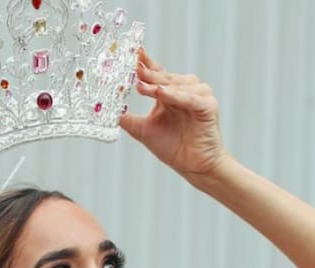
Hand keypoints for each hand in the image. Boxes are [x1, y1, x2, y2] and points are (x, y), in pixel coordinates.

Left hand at [120, 49, 227, 179]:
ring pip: (177, 85)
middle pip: (165, 77)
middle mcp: (185, 90)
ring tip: (142, 85)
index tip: (132, 53)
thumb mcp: (142, 130)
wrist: (193, 166)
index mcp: (170, 92)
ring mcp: (198, 96)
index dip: (145, 63)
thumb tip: (105, 112)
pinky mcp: (208, 106)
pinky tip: (162, 93)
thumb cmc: (172, 147)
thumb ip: (127, 119)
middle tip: (133, 67)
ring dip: (160, 84)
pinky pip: (190, 98)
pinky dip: (176, 95)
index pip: (156, 73)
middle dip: (148, 73)